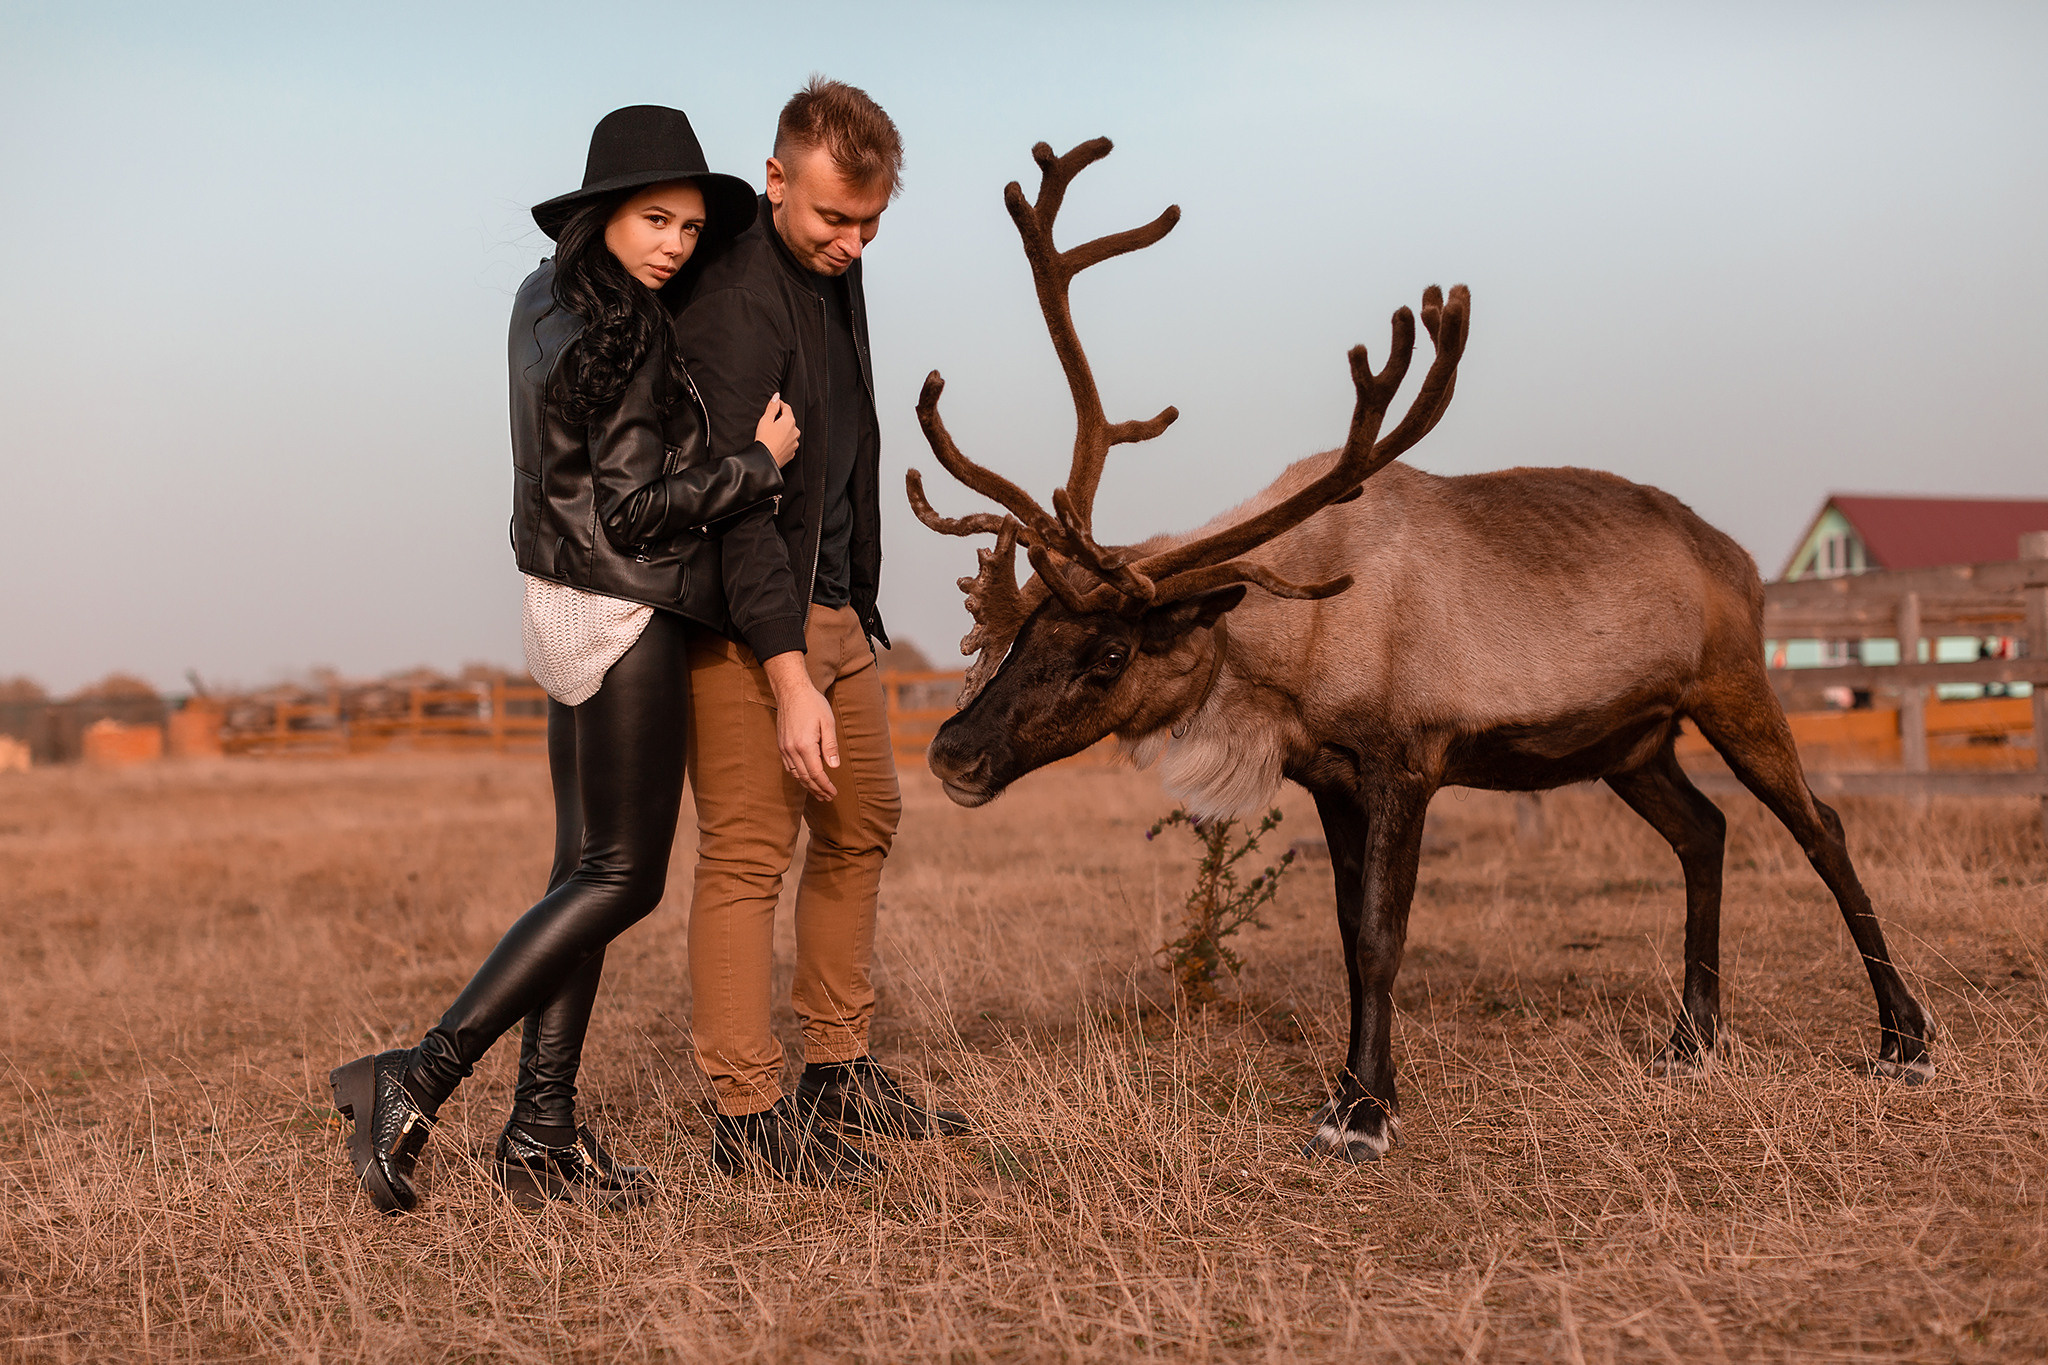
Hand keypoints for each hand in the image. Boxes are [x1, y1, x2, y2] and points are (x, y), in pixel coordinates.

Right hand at [755, 393, 799, 467]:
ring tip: (772, 433)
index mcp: (790, 422)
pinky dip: (783, 441)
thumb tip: (777, 396)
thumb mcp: (766, 420)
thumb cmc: (764, 440)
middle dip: (781, 418)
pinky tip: (775, 442)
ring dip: (783, 430)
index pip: (787, 408)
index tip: (774, 404)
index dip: (780, 404)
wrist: (765, 461)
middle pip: (789, 420)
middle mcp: (795, 432)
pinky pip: (789, 442)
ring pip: (789, 432)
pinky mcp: (792, 452)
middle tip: (770, 420)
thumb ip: (772, 407)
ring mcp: (795, 443)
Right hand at [763, 652, 837, 799]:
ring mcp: (784, 747)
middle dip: (817, 789)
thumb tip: (834, 767)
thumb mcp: (827, 722)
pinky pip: (789, 766)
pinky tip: (805, 779)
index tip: (833, 793)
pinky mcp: (781, 744)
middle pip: (805, 777)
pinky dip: (798, 776)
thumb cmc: (813, 704)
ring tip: (819, 792)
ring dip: (807, 785)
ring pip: (796, 774)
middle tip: (828, 797)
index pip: (816, 773)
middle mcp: (792, 749)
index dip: (825, 785)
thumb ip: (830, 746)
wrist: (791, 691)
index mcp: (805, 745)